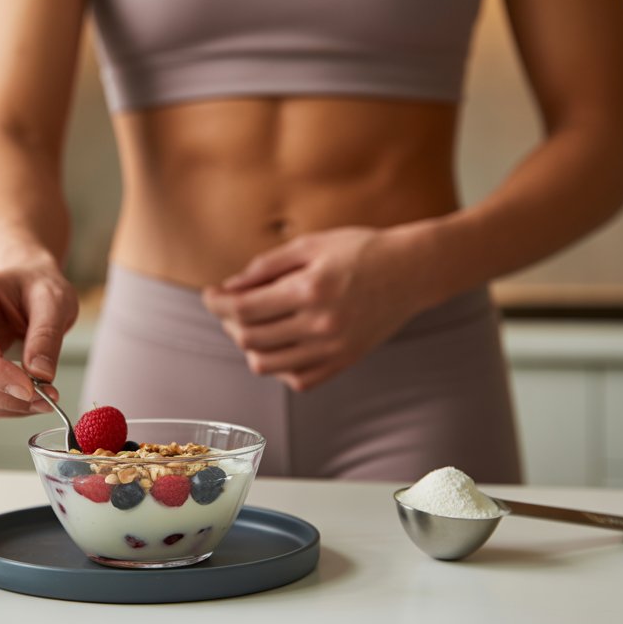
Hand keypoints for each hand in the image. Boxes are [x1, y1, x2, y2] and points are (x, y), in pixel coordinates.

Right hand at [0, 263, 77, 422]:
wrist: (26, 288)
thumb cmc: (37, 288)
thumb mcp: (54, 300)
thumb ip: (47, 335)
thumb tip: (40, 376)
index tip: (32, 391)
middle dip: (2, 396)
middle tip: (46, 400)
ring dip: (2, 407)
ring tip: (41, 399)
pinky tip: (23, 398)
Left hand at [201, 226, 427, 391]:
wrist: (412, 272)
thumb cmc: (361, 250)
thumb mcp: (311, 245)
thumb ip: (266, 267)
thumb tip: (229, 288)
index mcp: (311, 290)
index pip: (244, 309)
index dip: (216, 303)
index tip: (209, 294)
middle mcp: (321, 324)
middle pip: (249, 338)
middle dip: (227, 321)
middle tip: (228, 304)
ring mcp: (334, 349)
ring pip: (266, 364)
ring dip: (247, 345)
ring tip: (249, 324)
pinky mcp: (344, 363)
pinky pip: (295, 379)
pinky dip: (276, 364)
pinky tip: (277, 343)